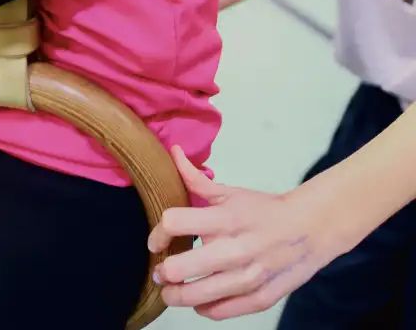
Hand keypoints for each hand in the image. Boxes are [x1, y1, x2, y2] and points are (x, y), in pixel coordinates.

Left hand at [148, 147, 345, 319]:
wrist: (310, 229)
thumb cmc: (265, 210)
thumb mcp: (231, 191)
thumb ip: (196, 179)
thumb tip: (174, 153)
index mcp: (226, 218)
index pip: (175, 222)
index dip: (158, 233)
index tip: (155, 242)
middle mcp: (235, 250)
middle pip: (180, 268)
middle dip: (162, 272)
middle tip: (160, 271)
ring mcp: (248, 278)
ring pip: (196, 297)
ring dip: (175, 296)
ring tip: (171, 290)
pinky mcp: (260, 299)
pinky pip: (219, 312)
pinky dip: (203, 308)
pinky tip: (199, 300)